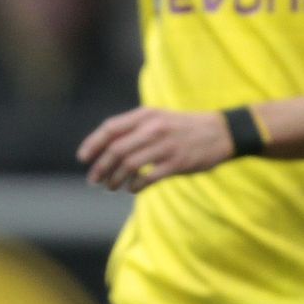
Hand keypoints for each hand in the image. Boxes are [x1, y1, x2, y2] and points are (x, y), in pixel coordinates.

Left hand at [77, 106, 233, 192]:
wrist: (220, 132)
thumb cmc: (184, 127)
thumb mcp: (159, 118)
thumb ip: (135, 128)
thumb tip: (106, 147)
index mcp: (147, 115)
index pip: (111, 128)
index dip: (93, 143)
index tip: (82, 158)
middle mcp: (154, 128)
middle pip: (116, 150)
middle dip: (100, 167)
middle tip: (94, 180)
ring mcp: (166, 146)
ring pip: (129, 165)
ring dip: (115, 179)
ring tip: (112, 186)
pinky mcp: (177, 163)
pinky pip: (147, 178)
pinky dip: (135, 186)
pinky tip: (133, 189)